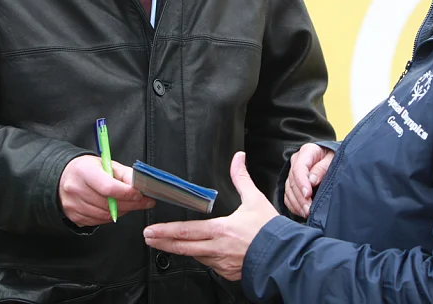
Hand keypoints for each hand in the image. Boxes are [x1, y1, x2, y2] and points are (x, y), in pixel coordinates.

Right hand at [59, 155, 154, 226]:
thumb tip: (140, 185)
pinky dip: (111, 216)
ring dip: (122, 211)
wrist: (64, 178)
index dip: (127, 193)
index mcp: (84, 171)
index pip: (108, 187)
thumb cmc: (87, 170)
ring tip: (130, 204)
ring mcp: (74, 205)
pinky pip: (98, 221)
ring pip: (105, 215)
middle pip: (108, 203)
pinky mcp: (75, 217)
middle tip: (144, 201)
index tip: (140, 194)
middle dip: (130, 204)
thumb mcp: (106, 164)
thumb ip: (124, 174)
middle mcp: (76, 189)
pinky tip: (115, 208)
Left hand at [143, 151, 277, 280]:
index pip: (186, 231)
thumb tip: (238, 158)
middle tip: (148, 238)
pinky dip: (201, 257)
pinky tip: (195, 253)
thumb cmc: (270, 229)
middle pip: (183, 247)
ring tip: (165, 244)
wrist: (284, 255)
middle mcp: (218, 249)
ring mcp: (222, 263)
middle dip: (162, 243)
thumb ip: (241, 178)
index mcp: (221, 230)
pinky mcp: (228, 272)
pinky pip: (209, 265)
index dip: (166, 231)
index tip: (151, 231)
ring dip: (180, 250)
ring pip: (195, 256)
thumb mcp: (254, 199)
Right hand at [284, 143, 333, 217]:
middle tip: (309, 210)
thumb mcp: (333, 159)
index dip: (302, 182)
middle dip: (300, 197)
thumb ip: (323, 168)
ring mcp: (293, 172)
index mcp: (307, 152)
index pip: (299, 168)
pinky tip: (301, 212)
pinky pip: (288, 195)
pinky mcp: (292, 182)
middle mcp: (296, 161)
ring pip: (289, 189)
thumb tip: (312, 180)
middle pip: (293, 181)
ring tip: (306, 213)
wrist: (332, 157)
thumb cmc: (335, 158)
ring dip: (297, 203)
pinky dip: (293, 205)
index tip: (308, 194)